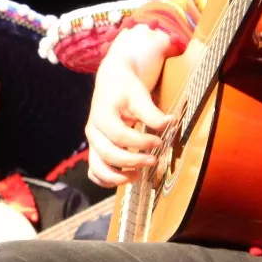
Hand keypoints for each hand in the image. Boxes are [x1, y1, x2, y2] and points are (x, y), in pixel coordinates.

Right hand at [85, 25, 172, 187]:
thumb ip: (151, 111)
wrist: (112, 80)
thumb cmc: (125, 86)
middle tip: (154, 161)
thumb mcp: (139, 94)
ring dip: (117, 177)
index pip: (120, 136)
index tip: (159, 141)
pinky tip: (126, 179)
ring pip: (97, 168)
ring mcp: (93, 142)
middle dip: (132, 161)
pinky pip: (95, 172)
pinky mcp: (96, 149)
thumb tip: (168, 124)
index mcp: (102, 116)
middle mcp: (93, 131)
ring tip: (138, 176)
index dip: (140, 143)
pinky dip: (107, 180)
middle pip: (108, 154)